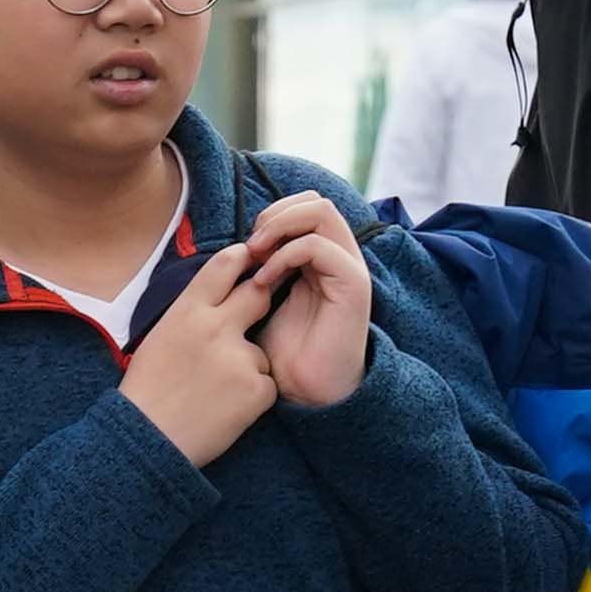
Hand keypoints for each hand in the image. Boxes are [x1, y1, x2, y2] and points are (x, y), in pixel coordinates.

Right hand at [124, 245, 287, 466]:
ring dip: (248, 367)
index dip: (241, 258)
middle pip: (258, 294)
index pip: (224, 265)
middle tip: (251, 315)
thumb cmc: (148, 390)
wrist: (148, 441)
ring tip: (216, 392)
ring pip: (260, 352)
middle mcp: (216, 327)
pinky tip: (227, 409)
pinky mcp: (257, 389)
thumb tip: (218, 296)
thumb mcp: (159, 336)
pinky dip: (252, 396)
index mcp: (186, 311)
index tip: (248, 259)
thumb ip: (191, 313)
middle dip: (259, 300)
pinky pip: (266, 384)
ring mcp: (240, 358)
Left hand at [236, 193, 372, 409]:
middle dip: (276, 214)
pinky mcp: (352, 284)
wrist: (307, 391)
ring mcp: (349, 267)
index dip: (272, 213)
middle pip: (315, 200)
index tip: (246, 244)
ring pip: (321, 212)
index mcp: (321, 255)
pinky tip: (266, 279)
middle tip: (252, 244)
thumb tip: (237, 245)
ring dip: (281, 227)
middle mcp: (340, 255)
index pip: (303, 204)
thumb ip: (260, 267)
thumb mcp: (264, 299)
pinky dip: (287, 254)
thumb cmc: (283, 351)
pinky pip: (319, 246)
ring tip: (258, 254)